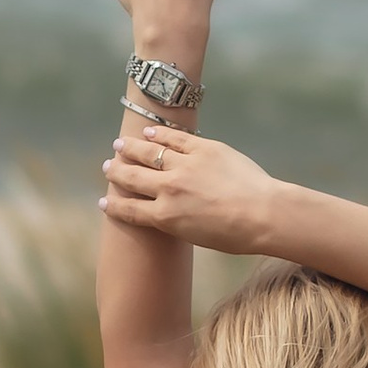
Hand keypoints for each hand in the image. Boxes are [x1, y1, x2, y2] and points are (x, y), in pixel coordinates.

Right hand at [100, 118, 277, 256]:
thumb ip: (174, 221)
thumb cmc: (234, 235)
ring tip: (119, 144)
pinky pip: (174, 138)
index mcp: (165, 217)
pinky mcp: (203, 148)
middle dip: (115, 171)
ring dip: (130, 148)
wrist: (263, 213)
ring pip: (148, 152)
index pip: (129, 210)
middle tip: (107, 166)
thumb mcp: (196, 236)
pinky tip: (148, 132)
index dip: (113, 206)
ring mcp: (185, 166)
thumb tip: (164, 209)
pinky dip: (158, 134)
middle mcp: (168, 189)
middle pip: (132, 177)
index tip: (103, 201)